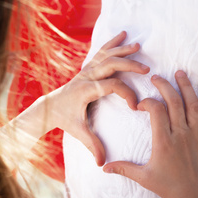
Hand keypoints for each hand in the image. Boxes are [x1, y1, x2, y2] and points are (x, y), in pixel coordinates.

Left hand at [46, 31, 149, 165]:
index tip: (136, 106)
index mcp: (85, 91)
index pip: (111, 86)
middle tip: (147, 70)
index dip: (127, 93)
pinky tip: (123, 35)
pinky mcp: (88, 67)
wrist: (50, 107)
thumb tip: (102, 163)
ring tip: (138, 47)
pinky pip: (101, 52)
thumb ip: (92, 145)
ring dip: (122, 50)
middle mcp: (86, 77)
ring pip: (106, 55)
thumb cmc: (65, 119)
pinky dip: (112, 42)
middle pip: (110, 65)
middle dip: (129, 65)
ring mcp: (86, 70)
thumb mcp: (78, 131)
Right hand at [103, 71, 197, 197]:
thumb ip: (124, 169)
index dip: (148, 103)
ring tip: (180, 73)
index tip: (141, 105)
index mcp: (163, 142)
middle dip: (164, 86)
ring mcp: (197, 136)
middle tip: (157, 77)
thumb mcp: (144, 178)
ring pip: (192, 105)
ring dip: (185, 87)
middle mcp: (181, 135)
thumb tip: (104, 168)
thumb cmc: (169, 189)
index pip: (156, 111)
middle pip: (173, 102)